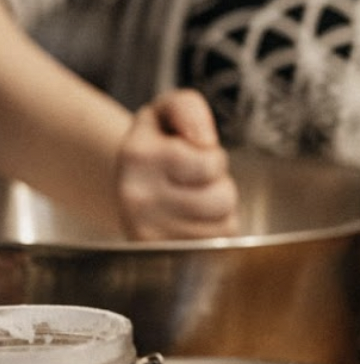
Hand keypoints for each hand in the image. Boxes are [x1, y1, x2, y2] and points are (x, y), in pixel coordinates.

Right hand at [115, 89, 238, 239]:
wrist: (130, 183)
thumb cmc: (159, 144)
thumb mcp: (167, 111)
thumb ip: (188, 108)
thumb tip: (204, 141)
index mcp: (137, 157)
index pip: (209, 164)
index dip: (213, 157)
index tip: (192, 153)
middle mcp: (137, 198)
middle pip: (222, 199)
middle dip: (220, 185)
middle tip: (196, 180)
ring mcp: (147, 233)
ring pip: (224, 225)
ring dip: (219, 211)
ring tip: (194, 199)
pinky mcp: (163, 255)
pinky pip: (217, 246)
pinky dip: (214, 232)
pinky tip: (192, 221)